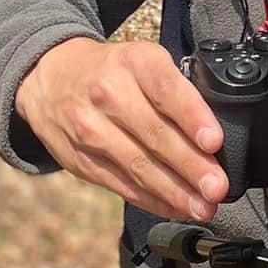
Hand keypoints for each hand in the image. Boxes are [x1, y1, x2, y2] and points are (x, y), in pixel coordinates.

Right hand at [15, 37, 229, 220]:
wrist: (49, 78)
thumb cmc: (112, 70)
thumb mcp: (142, 59)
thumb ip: (175, 88)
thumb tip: (214, 135)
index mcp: (134, 62)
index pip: (166, 90)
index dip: (192, 117)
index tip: (214, 141)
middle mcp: (109, 95)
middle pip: (155, 135)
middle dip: (191, 166)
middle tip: (217, 187)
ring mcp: (91, 130)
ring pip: (139, 166)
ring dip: (175, 192)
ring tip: (203, 207)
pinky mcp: (83, 161)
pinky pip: (123, 185)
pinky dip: (153, 200)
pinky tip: (177, 208)